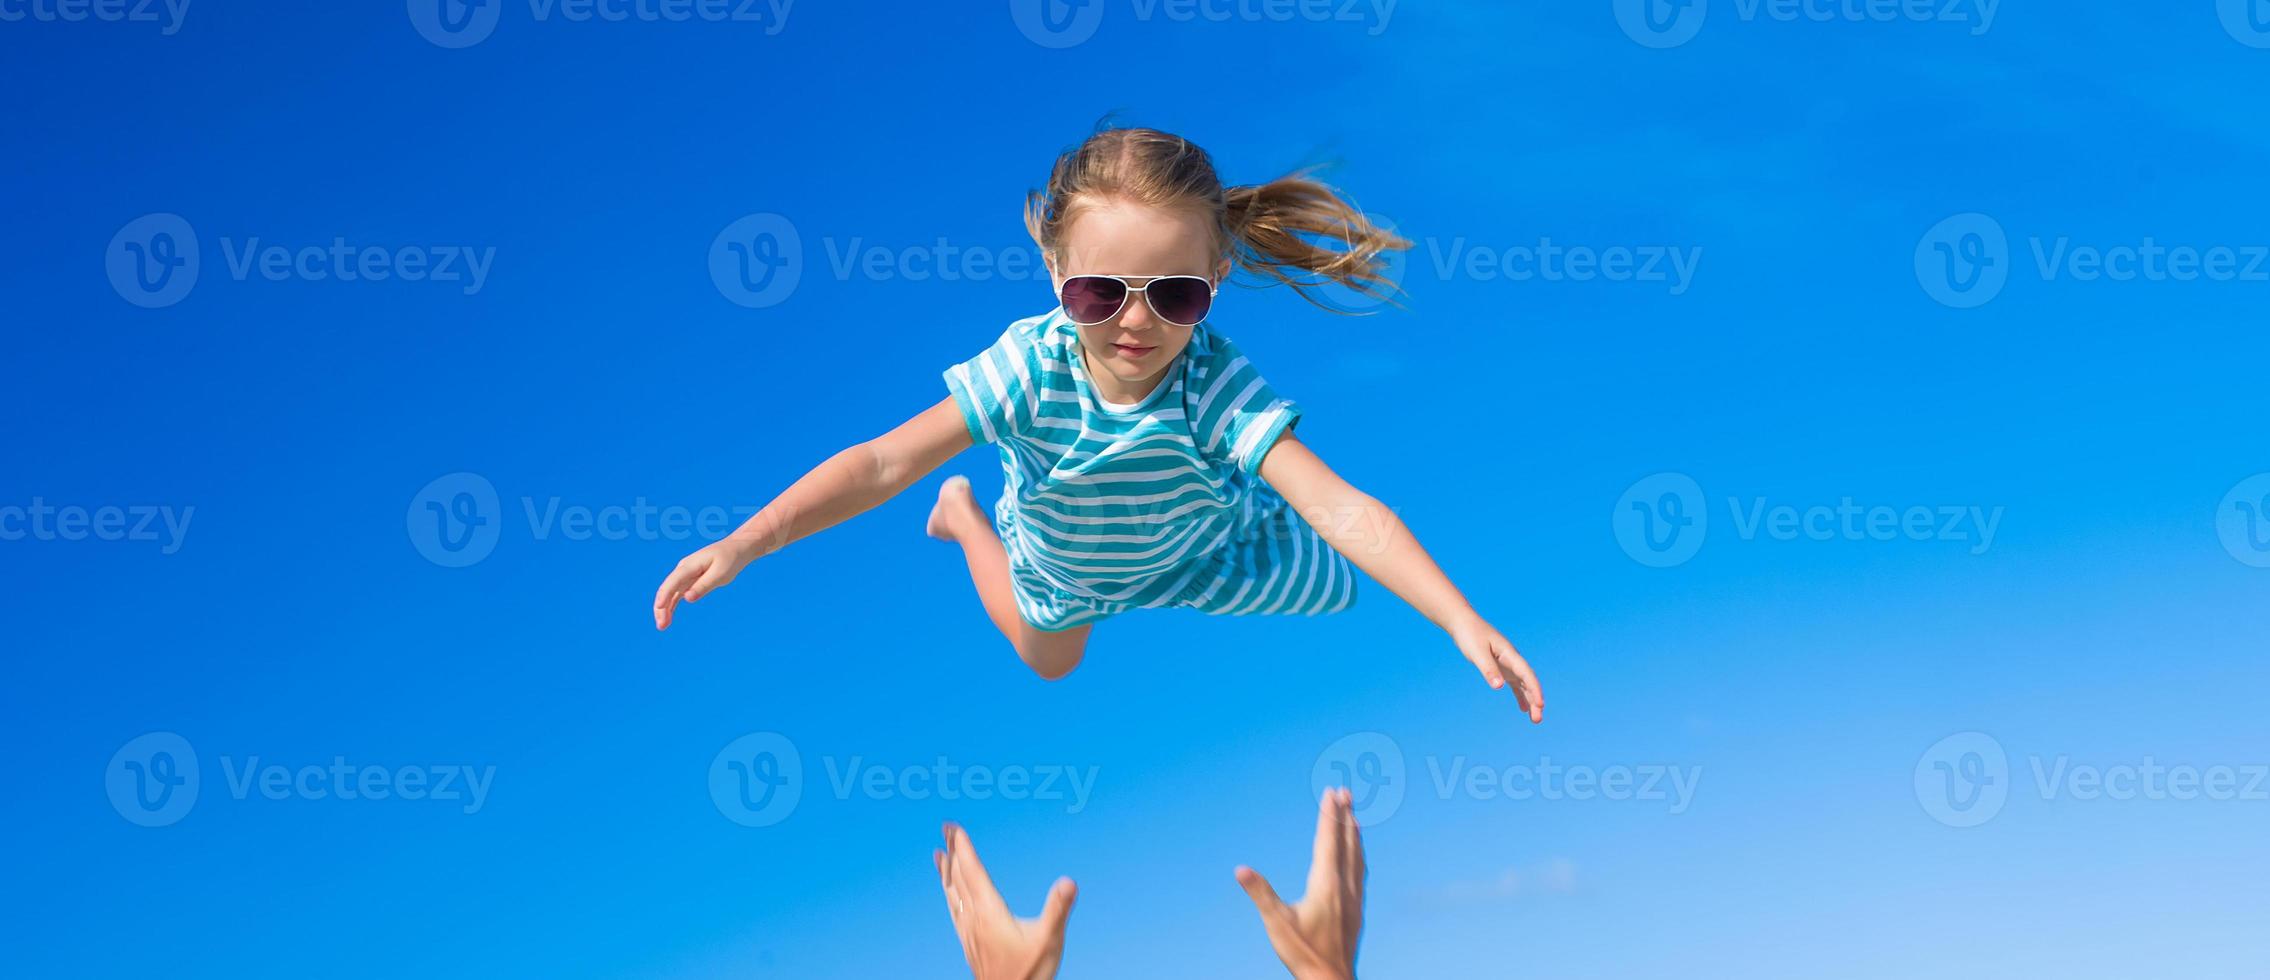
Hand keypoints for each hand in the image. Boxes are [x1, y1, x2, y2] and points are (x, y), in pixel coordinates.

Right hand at [651, 539, 752, 629]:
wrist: (734, 549)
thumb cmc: (729, 560)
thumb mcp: (720, 574)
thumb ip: (704, 586)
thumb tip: (687, 598)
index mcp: (690, 565)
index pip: (674, 581)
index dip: (665, 594)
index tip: (659, 607)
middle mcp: (683, 569)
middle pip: (667, 588)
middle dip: (661, 607)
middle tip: (661, 626)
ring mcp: (684, 575)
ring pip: (669, 593)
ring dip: (664, 609)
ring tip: (662, 626)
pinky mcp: (689, 580)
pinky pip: (676, 594)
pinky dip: (671, 605)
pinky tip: (668, 618)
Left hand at [934, 822, 1076, 979]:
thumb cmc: (1031, 973)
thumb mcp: (1050, 939)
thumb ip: (1058, 908)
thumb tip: (1069, 882)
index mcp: (990, 912)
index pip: (973, 873)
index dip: (963, 848)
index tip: (953, 828)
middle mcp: (974, 919)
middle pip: (959, 879)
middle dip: (953, 852)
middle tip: (945, 829)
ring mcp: (969, 932)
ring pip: (952, 895)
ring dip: (946, 873)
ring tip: (938, 856)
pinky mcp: (969, 943)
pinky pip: (954, 911)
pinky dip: (949, 895)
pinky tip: (951, 896)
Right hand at [1236, 788, 1365, 979]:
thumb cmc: (1303, 953)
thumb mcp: (1276, 923)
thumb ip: (1260, 894)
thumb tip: (1241, 870)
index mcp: (1326, 884)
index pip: (1328, 841)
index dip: (1329, 815)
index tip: (1332, 792)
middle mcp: (1344, 887)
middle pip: (1347, 843)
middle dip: (1345, 816)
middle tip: (1346, 792)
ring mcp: (1354, 899)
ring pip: (1357, 857)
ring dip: (1355, 834)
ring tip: (1354, 817)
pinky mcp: (1357, 911)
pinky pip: (1360, 873)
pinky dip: (1359, 856)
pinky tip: (1357, 858)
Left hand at [1450, 617, 1543, 722]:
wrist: (1463, 623)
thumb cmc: (1470, 635)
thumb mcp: (1477, 653)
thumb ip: (1488, 669)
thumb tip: (1499, 686)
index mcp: (1509, 654)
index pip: (1527, 674)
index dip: (1535, 689)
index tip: (1540, 704)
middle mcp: (1512, 659)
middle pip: (1528, 682)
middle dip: (1535, 700)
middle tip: (1538, 719)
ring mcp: (1507, 664)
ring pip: (1523, 684)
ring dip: (1530, 700)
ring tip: (1535, 719)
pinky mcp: (1501, 667)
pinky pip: (1514, 684)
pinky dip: (1520, 695)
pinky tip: (1523, 708)